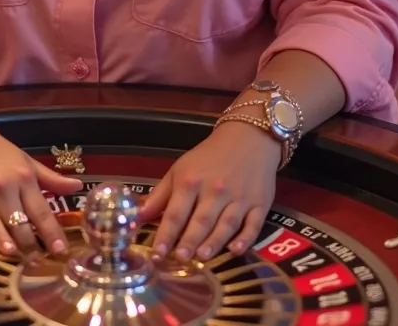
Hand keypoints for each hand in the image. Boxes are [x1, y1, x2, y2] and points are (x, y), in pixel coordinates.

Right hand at [0, 88, 82, 255]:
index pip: (41, 210)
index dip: (51, 232)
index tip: (62, 252)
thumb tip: (78, 187)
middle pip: (17, 220)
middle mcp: (1, 186)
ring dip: (0, 237)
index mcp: (21, 177)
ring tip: (11, 253)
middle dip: (27, 244)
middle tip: (36, 265)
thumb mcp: (24, 159)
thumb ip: (50, 178)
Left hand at [139, 121, 278, 261]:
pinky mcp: (260, 203)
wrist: (247, 138)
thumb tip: (137, 216)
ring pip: (226, 224)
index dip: (166, 234)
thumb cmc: (208, 157)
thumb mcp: (180, 169)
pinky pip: (253, 224)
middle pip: (201, 220)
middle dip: (190, 240)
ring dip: (214, 242)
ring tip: (202, 258)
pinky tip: (236, 250)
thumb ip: (160, 195)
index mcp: (191, 181)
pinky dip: (245, 238)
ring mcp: (239, 197)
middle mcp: (215, 190)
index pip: (176, 212)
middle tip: (180, 259)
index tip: (157, 254)